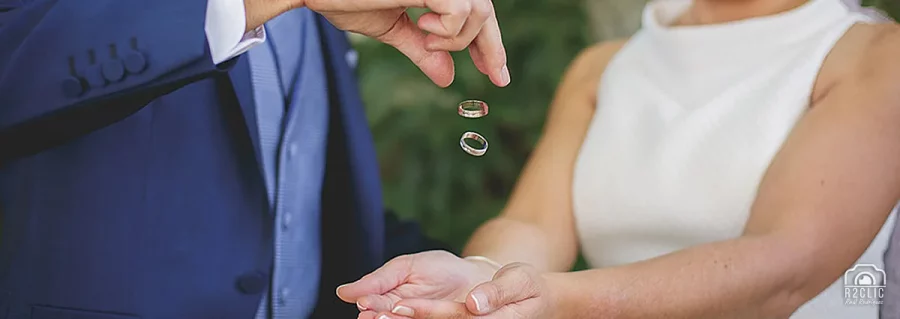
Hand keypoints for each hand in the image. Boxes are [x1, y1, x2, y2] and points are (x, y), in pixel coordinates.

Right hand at [301, 0, 508, 87]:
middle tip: (497, 78)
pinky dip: (448, 29)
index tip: (497, 74)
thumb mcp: (391, 29)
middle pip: (484, 9)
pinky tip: (423, 26)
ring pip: (476, 11)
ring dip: (456, 38)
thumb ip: (421, 50)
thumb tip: (447, 78)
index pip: (474, 10)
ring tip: (425, 36)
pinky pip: (458, 9)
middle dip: (492, 47)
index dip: (489, 42)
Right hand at [336, 251, 497, 318]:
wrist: (478, 278)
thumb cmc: (440, 269)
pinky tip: (409, 313)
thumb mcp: (406, 267)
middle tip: (375, 315)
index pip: (372, 308)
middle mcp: (401, 317)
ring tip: (391, 316)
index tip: (365, 303)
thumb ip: (377, 280)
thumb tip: (342, 292)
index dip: (369, 306)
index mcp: (388, 303)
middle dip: (379, 318)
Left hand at [372, 263, 558, 318]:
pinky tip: (392, 314)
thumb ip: (498, 292)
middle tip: (375, 313)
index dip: (425, 312)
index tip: (400, 306)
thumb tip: (474, 304)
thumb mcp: (521, 281)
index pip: (453, 316)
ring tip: (376, 314)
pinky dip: (416, 317)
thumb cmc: (531, 287)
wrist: (541, 300)